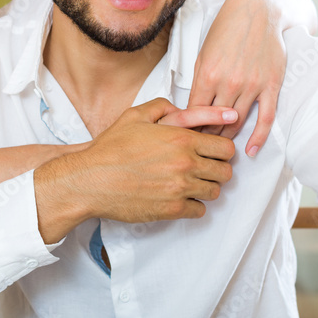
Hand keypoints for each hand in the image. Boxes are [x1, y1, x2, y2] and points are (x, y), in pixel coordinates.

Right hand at [34, 98, 235, 242]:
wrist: (91, 179)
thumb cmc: (111, 149)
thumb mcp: (135, 116)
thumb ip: (162, 106)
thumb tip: (179, 107)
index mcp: (182, 138)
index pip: (225, 147)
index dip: (222, 150)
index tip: (213, 152)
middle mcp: (186, 163)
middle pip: (225, 171)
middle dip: (217, 169)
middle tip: (204, 169)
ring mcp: (180, 188)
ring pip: (214, 192)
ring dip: (206, 187)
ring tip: (191, 183)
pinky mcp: (172, 209)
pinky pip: (199, 210)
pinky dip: (193, 205)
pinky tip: (180, 197)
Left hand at [190, 0, 288, 155]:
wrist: (258, 12)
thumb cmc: (227, 30)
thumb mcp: (203, 53)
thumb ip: (198, 82)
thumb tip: (191, 108)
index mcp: (207, 74)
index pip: (193, 113)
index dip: (189, 127)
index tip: (186, 136)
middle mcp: (229, 83)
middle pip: (214, 122)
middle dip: (205, 136)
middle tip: (201, 146)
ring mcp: (252, 86)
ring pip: (236, 124)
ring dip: (227, 138)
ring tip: (220, 147)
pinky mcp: (271, 85)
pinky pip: (266, 119)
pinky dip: (258, 138)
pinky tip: (251, 151)